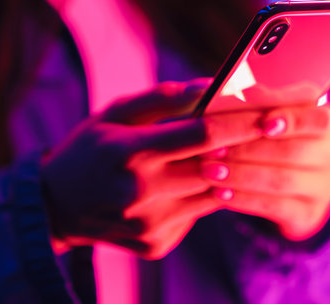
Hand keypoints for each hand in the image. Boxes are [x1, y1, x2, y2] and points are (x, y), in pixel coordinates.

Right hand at [40, 80, 264, 257]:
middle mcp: (141, 191)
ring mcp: (150, 223)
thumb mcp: (114, 113)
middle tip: (268, 130)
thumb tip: (208, 87)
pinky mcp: (157, 243)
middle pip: (215, 166)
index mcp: (130, 151)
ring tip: (227, 152)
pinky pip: (198, 214)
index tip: (272, 114)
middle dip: (245, 147)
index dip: (242, 123)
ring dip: (226, 171)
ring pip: (213, 193)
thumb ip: (161, 99)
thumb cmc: (89, 149)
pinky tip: (188, 182)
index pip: (201, 134)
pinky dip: (202, 194)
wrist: (57, 207)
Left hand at [201, 104, 329, 240]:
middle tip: (212, 148)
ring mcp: (326, 187)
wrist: (286, 185)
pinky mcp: (309, 214)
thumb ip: (259, 104)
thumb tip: (238, 93)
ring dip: (240, 175)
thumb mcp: (271, 115)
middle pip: (294, 152)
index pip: (318, 120)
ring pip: (281, 181)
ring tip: (210, 171)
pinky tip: (220, 193)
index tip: (262, 121)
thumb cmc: (273, 137)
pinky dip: (244, 199)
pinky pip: (275, 207)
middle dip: (247, 149)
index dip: (291, 120)